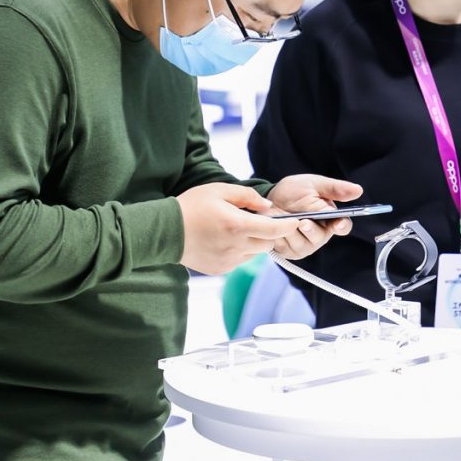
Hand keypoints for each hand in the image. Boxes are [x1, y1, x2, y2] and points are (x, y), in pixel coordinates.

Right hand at [175, 182, 298, 274]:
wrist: (164, 232)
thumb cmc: (191, 206)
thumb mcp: (219, 190)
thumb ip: (248, 196)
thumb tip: (267, 206)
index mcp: (237, 225)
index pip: (274, 229)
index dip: (289, 225)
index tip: (296, 221)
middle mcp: (236, 246)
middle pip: (268, 243)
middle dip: (269, 232)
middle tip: (258, 219)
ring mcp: (229, 261)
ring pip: (255, 252)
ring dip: (254, 241)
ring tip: (236, 228)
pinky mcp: (221, 269)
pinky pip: (241, 260)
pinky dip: (240, 250)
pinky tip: (224, 239)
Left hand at [267, 174, 362, 260]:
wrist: (269, 199)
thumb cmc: (294, 192)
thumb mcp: (314, 184)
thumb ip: (334, 188)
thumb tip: (358, 190)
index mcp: (331, 219)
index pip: (343, 226)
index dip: (342, 226)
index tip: (338, 223)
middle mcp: (320, 235)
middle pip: (320, 237)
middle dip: (311, 229)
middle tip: (303, 221)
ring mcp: (305, 245)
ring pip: (301, 243)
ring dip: (291, 229)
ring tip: (282, 216)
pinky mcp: (289, 251)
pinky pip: (285, 247)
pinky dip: (279, 234)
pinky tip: (276, 224)